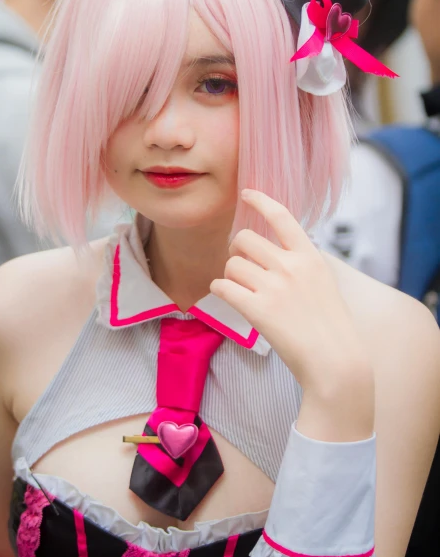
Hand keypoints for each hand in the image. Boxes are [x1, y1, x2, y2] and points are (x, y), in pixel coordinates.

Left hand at [210, 190, 373, 437]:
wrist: (336, 363)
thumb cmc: (331, 328)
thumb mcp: (324, 283)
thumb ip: (301, 264)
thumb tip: (273, 252)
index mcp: (310, 257)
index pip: (281, 216)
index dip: (260, 200)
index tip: (246, 193)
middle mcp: (291, 266)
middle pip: (245, 239)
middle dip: (237, 250)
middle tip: (241, 265)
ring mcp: (274, 288)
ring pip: (231, 263)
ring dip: (229, 274)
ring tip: (240, 288)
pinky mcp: (258, 310)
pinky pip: (222, 287)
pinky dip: (220, 290)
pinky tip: (228, 296)